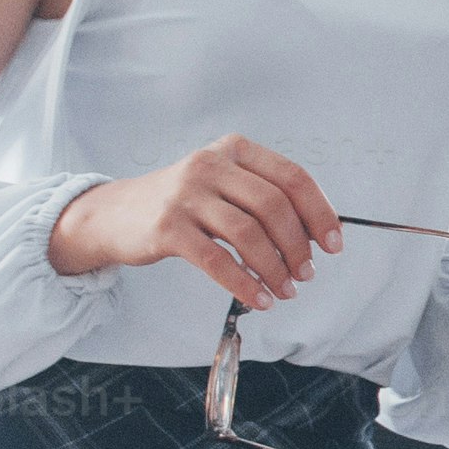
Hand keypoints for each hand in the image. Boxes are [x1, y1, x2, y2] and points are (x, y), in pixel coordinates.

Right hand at [53, 133, 336, 303]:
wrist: (114, 213)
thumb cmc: (183, 204)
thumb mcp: (222, 185)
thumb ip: (264, 199)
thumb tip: (315, 236)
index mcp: (234, 150)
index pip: (293, 177)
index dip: (320, 213)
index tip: (334, 245)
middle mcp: (210, 164)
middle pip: (274, 206)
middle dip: (298, 246)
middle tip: (306, 274)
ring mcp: (186, 194)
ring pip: (249, 234)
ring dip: (275, 268)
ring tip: (286, 290)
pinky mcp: (167, 227)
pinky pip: (217, 260)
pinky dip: (244, 284)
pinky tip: (258, 299)